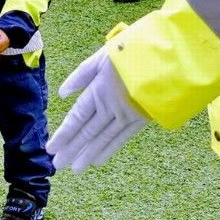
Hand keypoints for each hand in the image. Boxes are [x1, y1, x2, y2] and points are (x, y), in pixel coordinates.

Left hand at [46, 47, 146, 172]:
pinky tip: (98, 160)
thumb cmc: (133, 50)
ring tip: (75, 169)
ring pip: (103, 139)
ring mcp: (126, 115)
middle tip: (57, 165)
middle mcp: (110, 107)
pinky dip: (109, 150)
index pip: (77, 117)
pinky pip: (121, 138)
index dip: (64, 134)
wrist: (168, 58)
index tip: (51, 148)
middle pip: (87, 132)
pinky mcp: (142, 119)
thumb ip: (81, 75)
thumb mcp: (102, 55)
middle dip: (71, 149)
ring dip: (88, 154)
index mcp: (98, 90)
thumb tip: (62, 93)